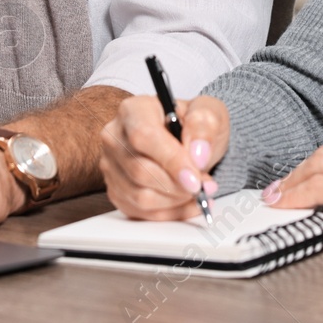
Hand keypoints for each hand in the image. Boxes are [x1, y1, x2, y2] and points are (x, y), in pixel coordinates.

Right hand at [100, 93, 227, 219]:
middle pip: (139, 171)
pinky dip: (169, 213)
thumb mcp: (209, 112)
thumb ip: (205, 126)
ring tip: (198, 191)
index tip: (194, 179)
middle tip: (203, 186)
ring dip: (175, 201)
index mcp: (134, 110)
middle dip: (177, 186)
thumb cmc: (194, 125)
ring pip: (139, 196)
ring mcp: (112, 165)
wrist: (191, 142)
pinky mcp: (116, 190)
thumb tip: (197, 154)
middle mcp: (115, 137)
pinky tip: (186, 202)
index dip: (170, 161)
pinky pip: (140, 211)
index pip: (143, 136)